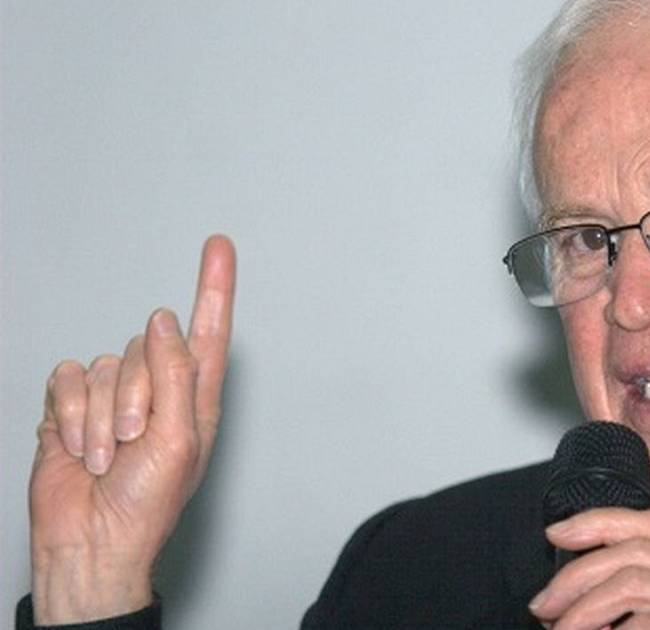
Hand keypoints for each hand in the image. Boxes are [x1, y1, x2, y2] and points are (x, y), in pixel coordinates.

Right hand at [29, 235, 235, 623]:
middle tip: (134, 444)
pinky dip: (70, 416)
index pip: (208, 332)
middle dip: (136, 397)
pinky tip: (78, 450)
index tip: (219, 245)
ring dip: (102, 417)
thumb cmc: (146, 504)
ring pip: (105, 364)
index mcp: (196, 398)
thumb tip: (163, 320)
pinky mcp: (70, 406)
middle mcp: (157, 390)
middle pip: (148, 347)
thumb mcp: (178, 439)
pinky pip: (67, 380)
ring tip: (108, 457)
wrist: (91, 540)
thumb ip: (174, 375)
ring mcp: (112, 397)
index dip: (214, 287)